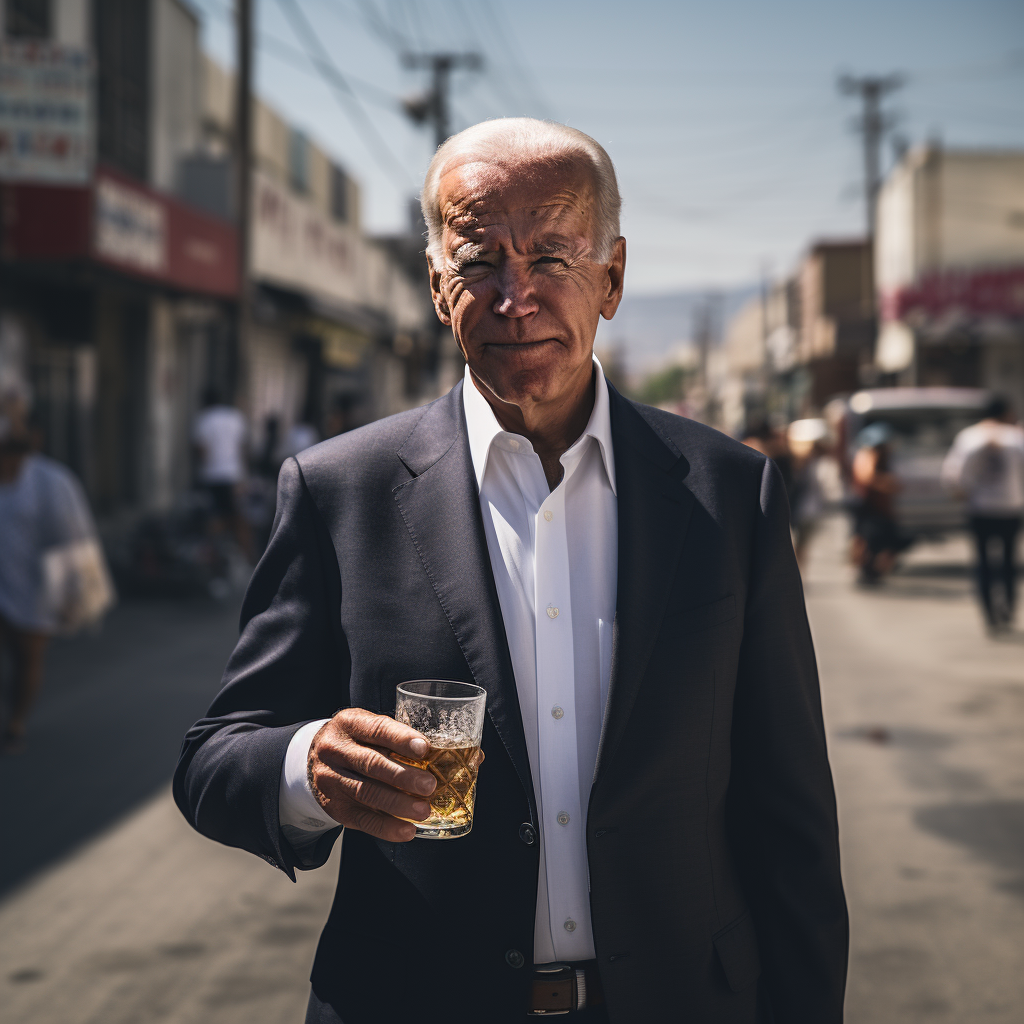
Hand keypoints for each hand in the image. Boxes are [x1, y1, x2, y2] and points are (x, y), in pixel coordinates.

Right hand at [307, 708, 436, 841]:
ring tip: (423, 810)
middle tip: (429, 785)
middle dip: (403, 776)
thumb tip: (434, 755)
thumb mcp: (366, 727)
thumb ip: (392, 737)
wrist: (312, 760)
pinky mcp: (334, 806)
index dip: (401, 739)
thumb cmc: (354, 741)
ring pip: (366, 793)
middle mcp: (335, 750)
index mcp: (349, 723)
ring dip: (398, 804)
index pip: (377, 729)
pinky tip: (406, 830)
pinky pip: (361, 819)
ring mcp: (331, 779)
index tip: (424, 749)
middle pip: (371, 764)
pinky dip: (386, 827)